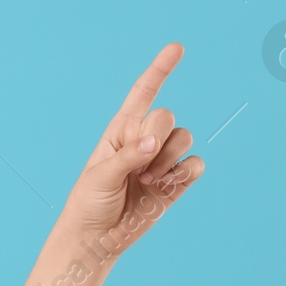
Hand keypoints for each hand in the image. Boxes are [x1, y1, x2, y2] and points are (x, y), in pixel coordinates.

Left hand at [57, 43, 204, 254]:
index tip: (177, 48)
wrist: (96, 238)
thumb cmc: (88, 202)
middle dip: (157, 136)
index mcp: (120, 130)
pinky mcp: (176, 182)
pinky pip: (196, 165)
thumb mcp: (100, 176)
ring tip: (146, 181)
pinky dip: (185, 174)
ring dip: (168, 160)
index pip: (143, 93)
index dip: (160, 69)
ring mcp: (162, 160)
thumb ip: (128, 156)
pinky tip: (165, 187)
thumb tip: (154, 142)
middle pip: (167, 117)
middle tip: (140, 165)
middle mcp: (143, 140)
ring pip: (185, 139)